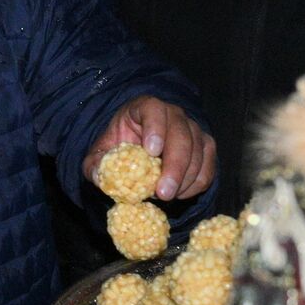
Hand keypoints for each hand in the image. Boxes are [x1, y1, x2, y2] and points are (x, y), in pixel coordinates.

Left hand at [83, 96, 215, 200]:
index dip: (155, 128)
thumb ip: (96, 166)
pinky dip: (196, 184)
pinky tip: (179, 194)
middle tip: (163, 193)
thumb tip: (100, 178)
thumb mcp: (99, 156)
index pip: (153, 109)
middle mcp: (173, 114)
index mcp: (144, 108)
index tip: (151, 151)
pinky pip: (208, 167)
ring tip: (166, 196)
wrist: (137, 150)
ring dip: (185, 179)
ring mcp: (192, 129)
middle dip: (174, 166)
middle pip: (181, 134)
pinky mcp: (205, 147)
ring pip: (198, 152)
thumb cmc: (119, 149)